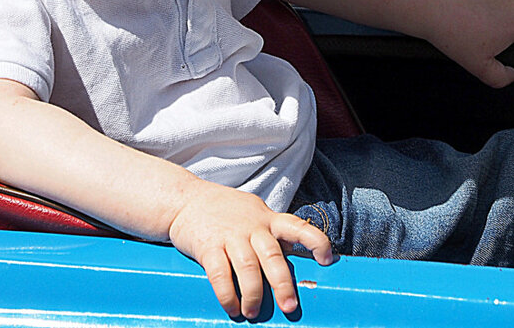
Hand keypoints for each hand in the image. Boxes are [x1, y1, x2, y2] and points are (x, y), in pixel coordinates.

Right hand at [168, 178, 334, 319]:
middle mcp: (252, 226)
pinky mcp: (207, 246)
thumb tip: (299, 256)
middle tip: (290, 307)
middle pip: (273, 256)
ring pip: (248, 267)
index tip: (328, 259)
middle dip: (283, 284)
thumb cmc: (226, 211)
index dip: (315, 241)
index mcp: (268, 219)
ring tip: (253, 313)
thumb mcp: (255, 213)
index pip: (298, 226)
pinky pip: (219, 274)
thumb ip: (273, 233)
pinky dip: (227, 294)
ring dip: (254, 294)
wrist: (185, 200)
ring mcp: (230, 236)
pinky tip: (232, 307)